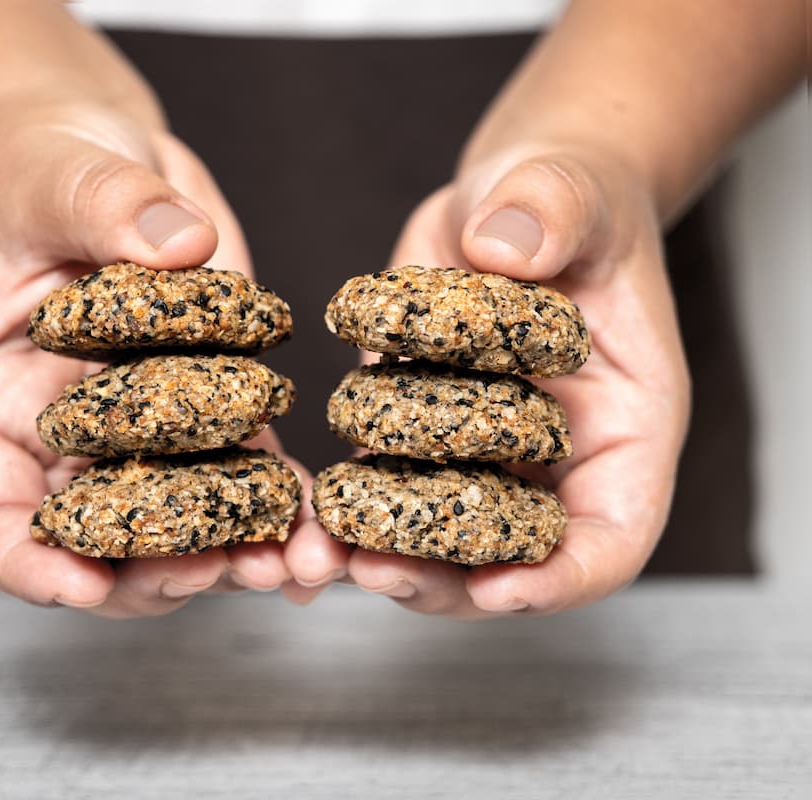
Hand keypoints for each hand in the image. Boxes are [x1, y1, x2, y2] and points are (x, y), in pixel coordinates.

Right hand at [0, 101, 317, 616]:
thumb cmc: (33, 165)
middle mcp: (61, 437)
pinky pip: (241, 461)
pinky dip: (277, 491)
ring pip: (181, 518)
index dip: (32, 565)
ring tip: (290, 562)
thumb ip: (104, 208)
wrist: (92, 153)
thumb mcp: (47, 173)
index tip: (84, 586)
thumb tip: (183, 244)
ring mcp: (137, 427)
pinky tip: (315, 509)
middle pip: (100, 540)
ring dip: (235, 547)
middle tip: (220, 572)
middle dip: (159, 570)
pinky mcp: (206, 400)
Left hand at [286, 149, 689, 616]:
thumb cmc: (567, 199)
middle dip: (443, 581)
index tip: (498, 590)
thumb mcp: (573, 190)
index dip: (563, 578)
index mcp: (621, 428)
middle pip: (510, 559)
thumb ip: (553, 211)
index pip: (612, 535)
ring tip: (315, 555)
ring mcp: (484, 455)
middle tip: (371, 575)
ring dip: (379, 555)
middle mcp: (553, 461)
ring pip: (439, 539)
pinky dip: (348, 505)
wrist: (509, 205)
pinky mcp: (422, 434)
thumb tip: (501, 248)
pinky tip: (299, 508)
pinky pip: (387, 487)